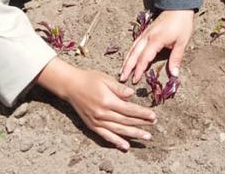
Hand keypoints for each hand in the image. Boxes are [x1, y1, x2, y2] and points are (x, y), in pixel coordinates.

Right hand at [37, 58, 155, 150]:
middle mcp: (103, 114)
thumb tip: (132, 94)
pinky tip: (125, 146)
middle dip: (141, 123)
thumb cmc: (89, 79)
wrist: (71, 86)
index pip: (129, 109)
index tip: (153, 115)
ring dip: (134, 134)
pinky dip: (116, 142)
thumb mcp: (105, 78)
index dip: (142, 113)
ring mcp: (97, 121)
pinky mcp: (92, 126)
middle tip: (154, 124)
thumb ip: (119, 88)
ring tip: (146, 137)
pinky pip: (106, 136)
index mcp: (107, 101)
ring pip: (119, 130)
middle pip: (126, 121)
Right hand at [120, 10, 193, 83]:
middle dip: (127, 67)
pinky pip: (135, 43)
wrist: (178, 6)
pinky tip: (128, 57)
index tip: (135, 80)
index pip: (144, 58)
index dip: (139, 70)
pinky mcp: (146, 31)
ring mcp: (145, 33)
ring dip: (126, 60)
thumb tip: (174, 74)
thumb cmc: (181, 24)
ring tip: (121, 70)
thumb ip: (176, 58)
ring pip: (132, 48)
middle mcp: (147, 37)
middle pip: (134, 54)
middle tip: (121, 78)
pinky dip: (130, 52)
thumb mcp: (182, 42)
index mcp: (155, 40)